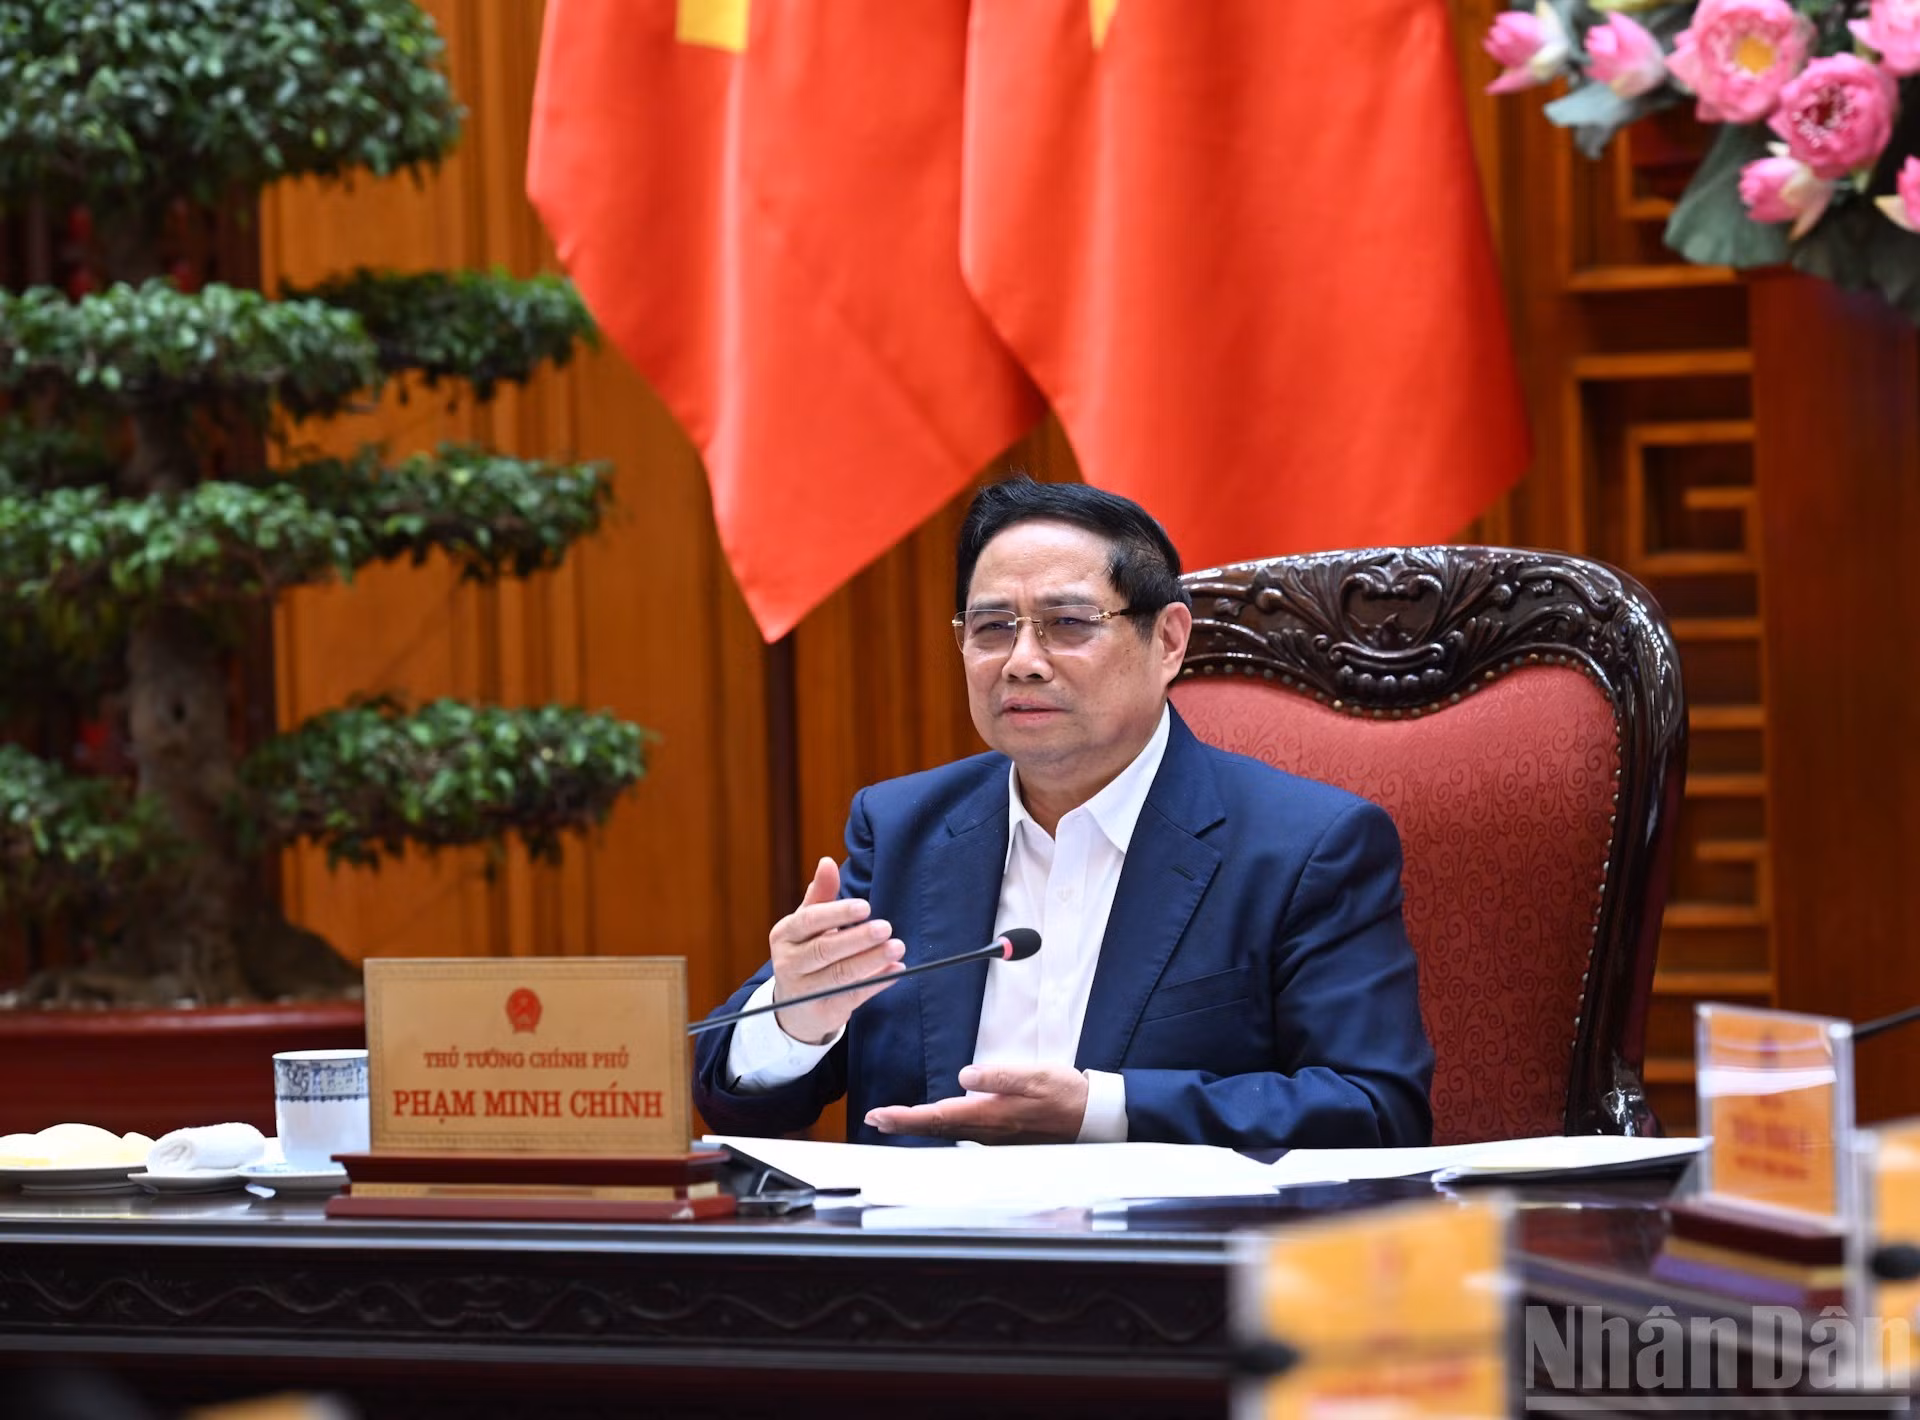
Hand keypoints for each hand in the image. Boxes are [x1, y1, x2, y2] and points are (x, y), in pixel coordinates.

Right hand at [769, 856, 904, 1045]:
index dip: (837, 913)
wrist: (794, 1005)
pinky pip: (852, 997)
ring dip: (871, 961)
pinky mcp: (821, 1012)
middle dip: (857, 939)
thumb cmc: (806, 952)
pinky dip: (876, 983)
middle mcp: (788, 963)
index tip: (866, 907)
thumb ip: (820, 895)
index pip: (809, 921)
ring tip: (897, 947)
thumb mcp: (807, 923)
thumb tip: (827, 861)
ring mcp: (802, 991)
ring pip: (840, 975)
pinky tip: (896, 970)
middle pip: (824, 950)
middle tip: (886, 927)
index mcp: (784, 935)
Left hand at [863, 1063, 1088, 1143]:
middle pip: (935, 1128)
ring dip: (919, 1125)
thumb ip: (999, 1077)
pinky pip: (961, 1133)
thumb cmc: (1063, 1094)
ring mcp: (993, 1136)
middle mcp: (986, 1131)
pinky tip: (934, 1120)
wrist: (1090, 1117)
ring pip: (947, 1132)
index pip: (937, 1117)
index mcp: (990, 1115)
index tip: (879, 1116)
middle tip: (874, 1119)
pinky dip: (940, 1126)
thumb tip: (965, 1075)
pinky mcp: (1000, 1135)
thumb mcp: (1034, 1076)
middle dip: (903, 1124)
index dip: (905, 1118)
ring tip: (894, 1118)